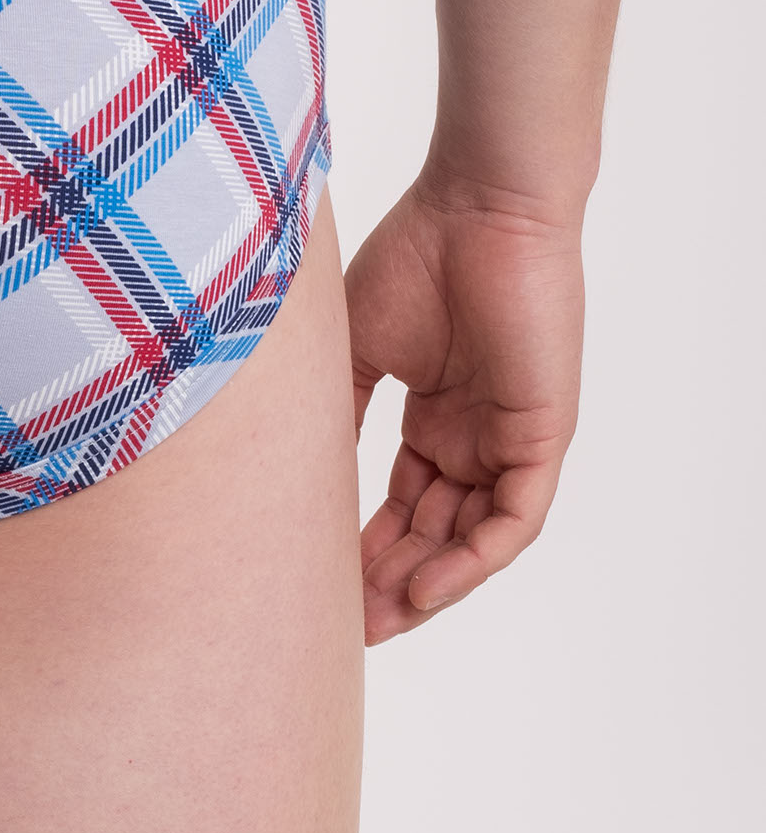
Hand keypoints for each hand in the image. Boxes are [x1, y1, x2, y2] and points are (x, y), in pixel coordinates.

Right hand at [345, 174, 584, 643]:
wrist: (477, 206)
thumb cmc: (415, 256)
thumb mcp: (352, 349)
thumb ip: (334, 414)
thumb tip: (290, 479)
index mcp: (434, 415)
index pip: (400, 503)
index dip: (360, 548)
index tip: (313, 586)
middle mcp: (474, 434)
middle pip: (433, 531)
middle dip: (388, 583)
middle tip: (342, 625)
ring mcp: (510, 437)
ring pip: (472, 536)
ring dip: (427, 584)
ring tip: (377, 620)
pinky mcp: (541, 434)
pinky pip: (514, 519)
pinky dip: (473, 559)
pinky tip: (429, 588)